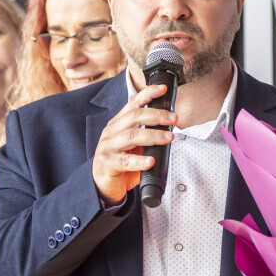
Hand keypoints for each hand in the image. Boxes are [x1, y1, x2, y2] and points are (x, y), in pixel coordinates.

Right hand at [91, 83, 175, 204]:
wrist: (102, 185)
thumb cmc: (120, 163)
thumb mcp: (133, 145)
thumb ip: (145, 134)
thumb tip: (169, 127)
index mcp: (118, 124)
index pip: (132, 104)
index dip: (147, 94)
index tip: (162, 89)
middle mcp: (111, 132)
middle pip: (134, 117)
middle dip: (156, 115)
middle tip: (173, 118)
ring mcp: (107, 147)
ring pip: (131, 136)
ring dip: (153, 135)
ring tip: (169, 138)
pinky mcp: (107, 164)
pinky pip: (125, 161)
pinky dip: (139, 161)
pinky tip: (151, 161)